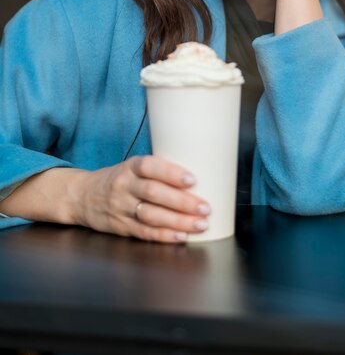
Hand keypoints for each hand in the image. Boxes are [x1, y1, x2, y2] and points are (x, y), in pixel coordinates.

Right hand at [76, 156, 210, 242]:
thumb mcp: (132, 167)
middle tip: (204, 207)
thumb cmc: (119, 180)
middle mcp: (124, 186)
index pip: (149, 166)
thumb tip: (199, 177)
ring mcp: (121, 208)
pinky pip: (144, 233)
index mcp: (130, 167)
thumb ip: (158, 171)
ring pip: (150, 215)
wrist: (82, 196)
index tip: (192, 179)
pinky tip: (181, 236)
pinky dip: (164, 236)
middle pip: (153, 193)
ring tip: (199, 224)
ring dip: (178, 221)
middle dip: (182, 202)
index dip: (171, 173)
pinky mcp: (121, 227)